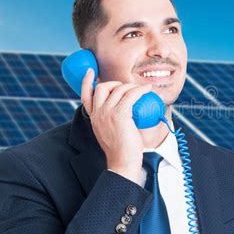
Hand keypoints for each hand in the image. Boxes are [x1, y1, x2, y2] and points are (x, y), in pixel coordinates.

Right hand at [81, 68, 151, 184]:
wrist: (122, 162)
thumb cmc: (120, 150)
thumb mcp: (108, 132)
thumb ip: (109, 120)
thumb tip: (122, 109)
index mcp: (93, 117)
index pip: (85, 95)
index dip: (87, 81)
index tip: (91, 71)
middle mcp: (98, 113)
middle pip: (103, 87)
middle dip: (116, 83)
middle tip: (127, 88)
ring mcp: (107, 113)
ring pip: (119, 89)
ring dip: (132, 87)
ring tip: (141, 91)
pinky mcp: (119, 114)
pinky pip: (131, 95)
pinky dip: (140, 90)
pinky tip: (147, 90)